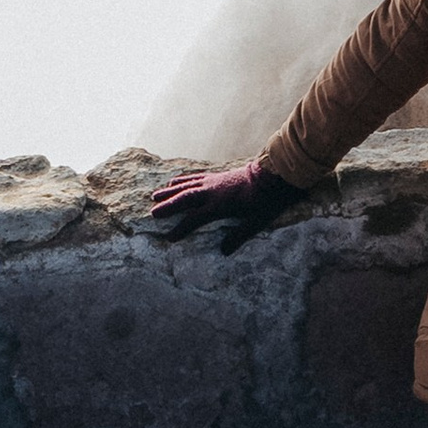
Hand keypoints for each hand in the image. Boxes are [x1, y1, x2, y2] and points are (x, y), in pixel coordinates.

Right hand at [145, 162, 306, 253]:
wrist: (275, 175)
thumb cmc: (267, 201)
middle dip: (168, 206)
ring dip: (170, 191)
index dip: (181, 229)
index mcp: (220, 205)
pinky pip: (195, 177)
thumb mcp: (256, 222)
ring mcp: (214, 181)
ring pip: (187, 185)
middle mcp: (213, 191)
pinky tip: (174, 181)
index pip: (195, 218)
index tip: (169, 238)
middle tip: (151, 213)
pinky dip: (183, 179)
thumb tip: (223, 252)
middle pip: (185, 198)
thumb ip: (238, 236)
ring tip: (154, 195)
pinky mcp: (217, 175)